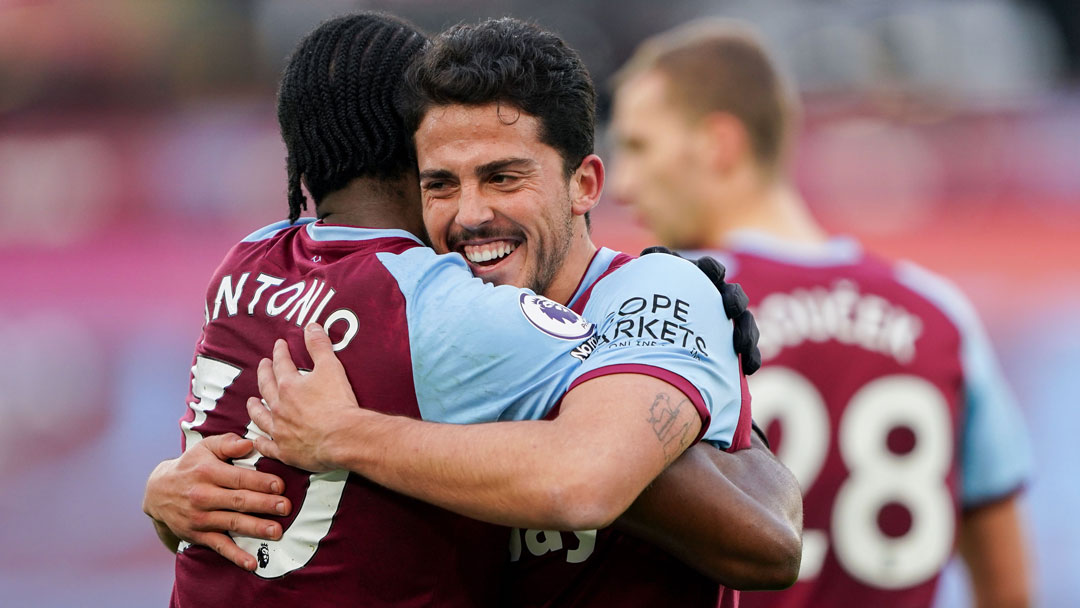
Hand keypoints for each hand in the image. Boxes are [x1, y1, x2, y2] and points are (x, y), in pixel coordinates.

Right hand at [142, 433, 290, 570]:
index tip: (280, 485)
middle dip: (264, 504)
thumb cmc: (190, 466)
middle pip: (239, 501)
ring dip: (256, 528)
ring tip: (276, 531)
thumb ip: (228, 444)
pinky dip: (235, 556)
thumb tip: (250, 444)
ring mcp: (201, 517)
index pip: (239, 478)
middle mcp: (203, 495)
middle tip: (286, 507)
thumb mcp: (205, 448)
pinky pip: (219, 546)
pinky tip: (251, 562)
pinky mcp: (198, 535)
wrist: (157, 492)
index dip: (260, 482)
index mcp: (208, 472)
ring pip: (232, 523)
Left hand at [246, 323, 362, 471]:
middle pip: (266, 388)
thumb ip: (319, 346)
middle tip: (262, 365)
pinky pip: (267, 446)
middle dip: (264, 374)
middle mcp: (279, 407)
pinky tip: (257, 439)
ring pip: (261, 417)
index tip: (279, 345)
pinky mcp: (285, 451)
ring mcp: (280, 430)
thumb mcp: (331, 368)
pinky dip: (261, 442)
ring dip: (255, 408)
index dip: (280, 352)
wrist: (343, 437)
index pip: (281, 364)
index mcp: (289, 386)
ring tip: (252, 402)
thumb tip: (311, 326)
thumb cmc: (338, 403)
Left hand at [641, 246, 761, 373]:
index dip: (712, 270)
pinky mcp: (731, 346)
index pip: (710, 270)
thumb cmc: (646, 313)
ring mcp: (725, 323)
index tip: (711, 275)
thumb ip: (650, 270)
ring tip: (739, 345)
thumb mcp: (643, 292)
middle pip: (733, 295)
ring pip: (744, 322)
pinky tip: (749, 368)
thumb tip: (649, 253)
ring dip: (746, 331)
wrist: (649, 350)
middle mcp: (715, 300)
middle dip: (734, 299)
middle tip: (729, 308)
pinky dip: (750, 356)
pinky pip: (747, 349)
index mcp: (697, 283)